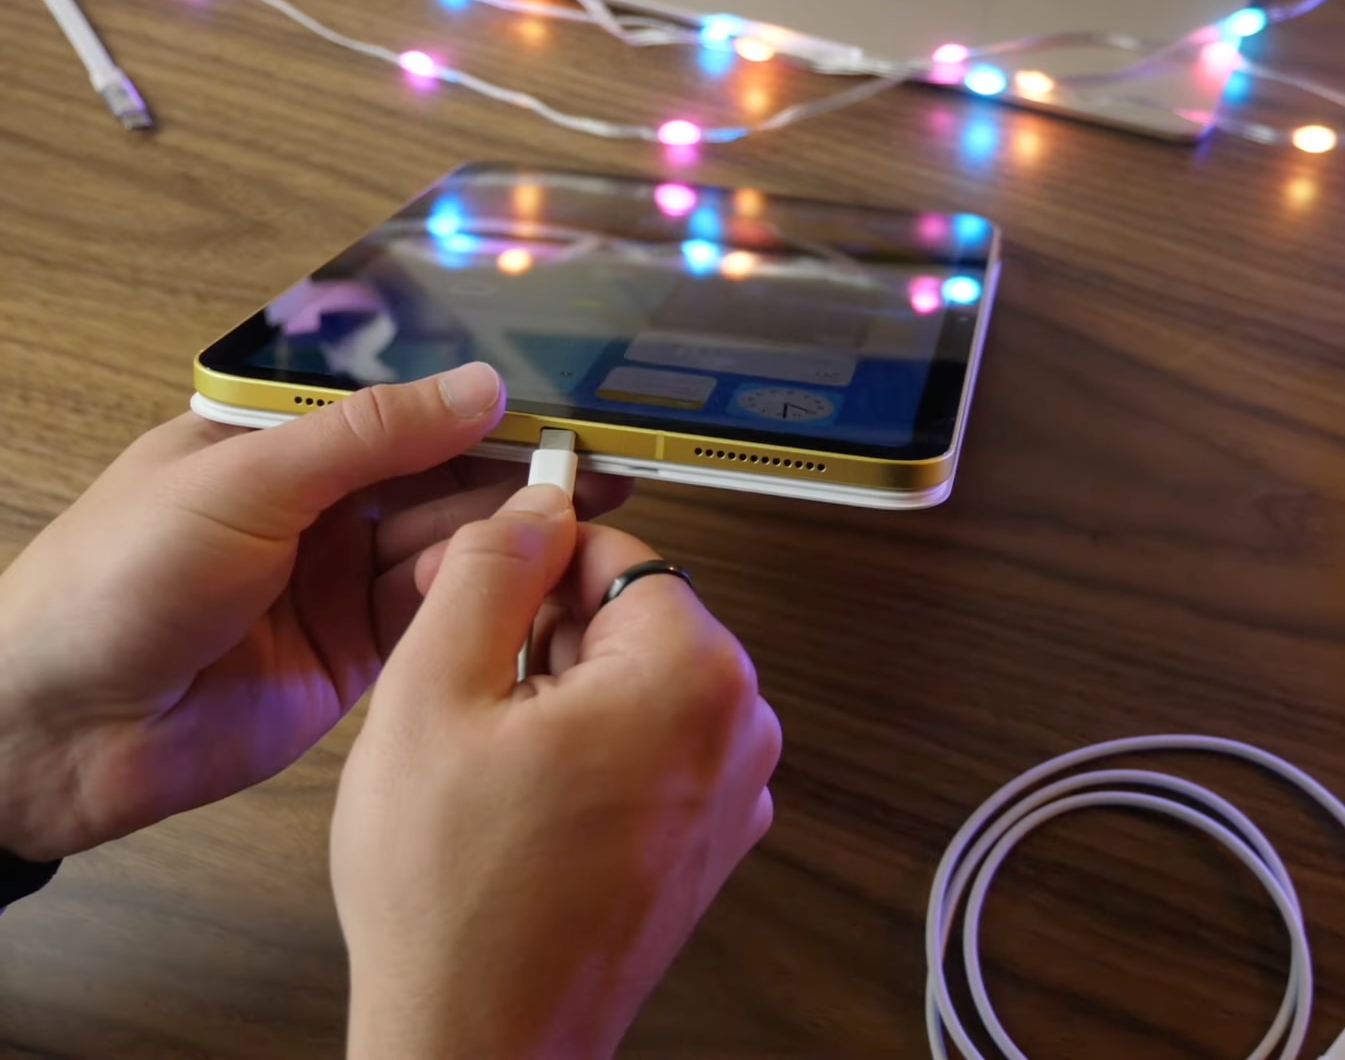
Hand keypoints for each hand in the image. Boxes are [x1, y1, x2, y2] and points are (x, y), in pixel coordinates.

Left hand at [0, 365, 630, 860]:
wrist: (56, 731)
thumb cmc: (113, 581)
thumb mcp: (244, 483)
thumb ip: (368, 436)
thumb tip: (480, 386)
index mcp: (277, 441)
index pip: (401, 411)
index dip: (481, 408)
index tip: (562, 406)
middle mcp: (317, 507)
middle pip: (438, 480)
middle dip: (515, 474)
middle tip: (603, 469)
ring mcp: (339, 582)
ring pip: (448, 548)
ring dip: (509, 539)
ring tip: (586, 525)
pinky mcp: (358, 655)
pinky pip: (438, 618)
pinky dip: (485, 604)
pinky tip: (537, 586)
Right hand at [332, 484, 778, 1059]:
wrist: (482, 1038)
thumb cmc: (456, 896)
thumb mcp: (435, 694)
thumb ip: (490, 570)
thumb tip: (533, 503)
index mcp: (695, 674)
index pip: (616, 553)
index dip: (529, 567)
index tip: (477, 597)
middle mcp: (743, 727)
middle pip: (636, 619)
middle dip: (547, 638)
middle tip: (469, 699)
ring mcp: (737, 790)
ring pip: (640, 684)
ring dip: (564, 698)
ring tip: (492, 763)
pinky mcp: (715, 838)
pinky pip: (654, 749)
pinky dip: (593, 754)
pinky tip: (528, 802)